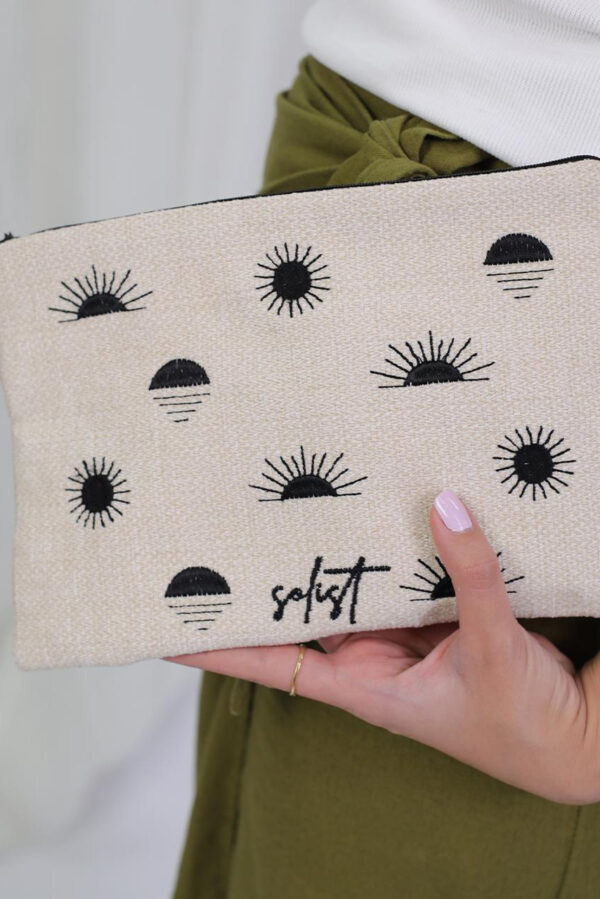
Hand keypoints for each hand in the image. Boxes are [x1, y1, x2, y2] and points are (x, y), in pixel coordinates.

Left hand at [164, 489, 599, 805]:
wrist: (578, 738)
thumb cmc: (523, 726)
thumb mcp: (492, 651)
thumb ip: (471, 577)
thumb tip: (444, 505)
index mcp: (365, 686)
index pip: (273, 664)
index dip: (219, 650)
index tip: (167, 629)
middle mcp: (374, 656)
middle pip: (307, 611)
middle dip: (271, 577)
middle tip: (225, 528)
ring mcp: (406, 633)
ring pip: (355, 584)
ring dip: (332, 550)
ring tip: (289, 499)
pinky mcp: (439, 613)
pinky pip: (404, 573)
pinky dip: (395, 545)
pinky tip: (379, 506)